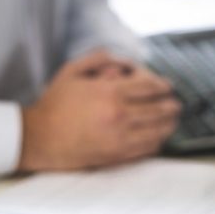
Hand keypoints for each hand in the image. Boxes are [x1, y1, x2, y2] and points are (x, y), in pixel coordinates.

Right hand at [17, 52, 180, 171]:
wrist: (38, 137)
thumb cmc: (54, 103)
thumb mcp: (72, 70)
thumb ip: (99, 58)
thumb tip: (124, 61)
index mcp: (110, 92)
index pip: (149, 87)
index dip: (163, 86)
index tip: (168, 87)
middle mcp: (118, 114)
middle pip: (158, 109)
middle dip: (171, 105)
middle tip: (176, 104)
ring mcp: (119, 137)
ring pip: (157, 130)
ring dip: (169, 124)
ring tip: (172, 120)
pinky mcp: (115, 155)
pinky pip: (145, 149)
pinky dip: (156, 142)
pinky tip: (158, 137)